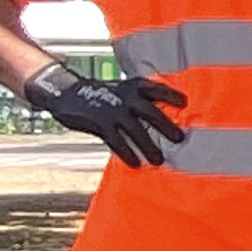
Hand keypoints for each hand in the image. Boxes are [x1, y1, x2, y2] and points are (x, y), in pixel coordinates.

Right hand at [23, 62, 185, 167]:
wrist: (66, 92)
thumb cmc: (102, 95)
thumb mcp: (123, 91)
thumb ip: (140, 102)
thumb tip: (164, 121)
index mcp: (133, 87)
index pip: (156, 89)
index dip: (171, 95)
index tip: (185, 102)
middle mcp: (126, 97)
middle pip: (150, 111)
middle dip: (165, 125)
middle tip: (179, 138)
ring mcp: (113, 110)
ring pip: (135, 129)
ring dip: (148, 145)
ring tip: (159, 159)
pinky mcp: (100, 123)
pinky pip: (116, 140)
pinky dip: (127, 152)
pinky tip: (135, 163)